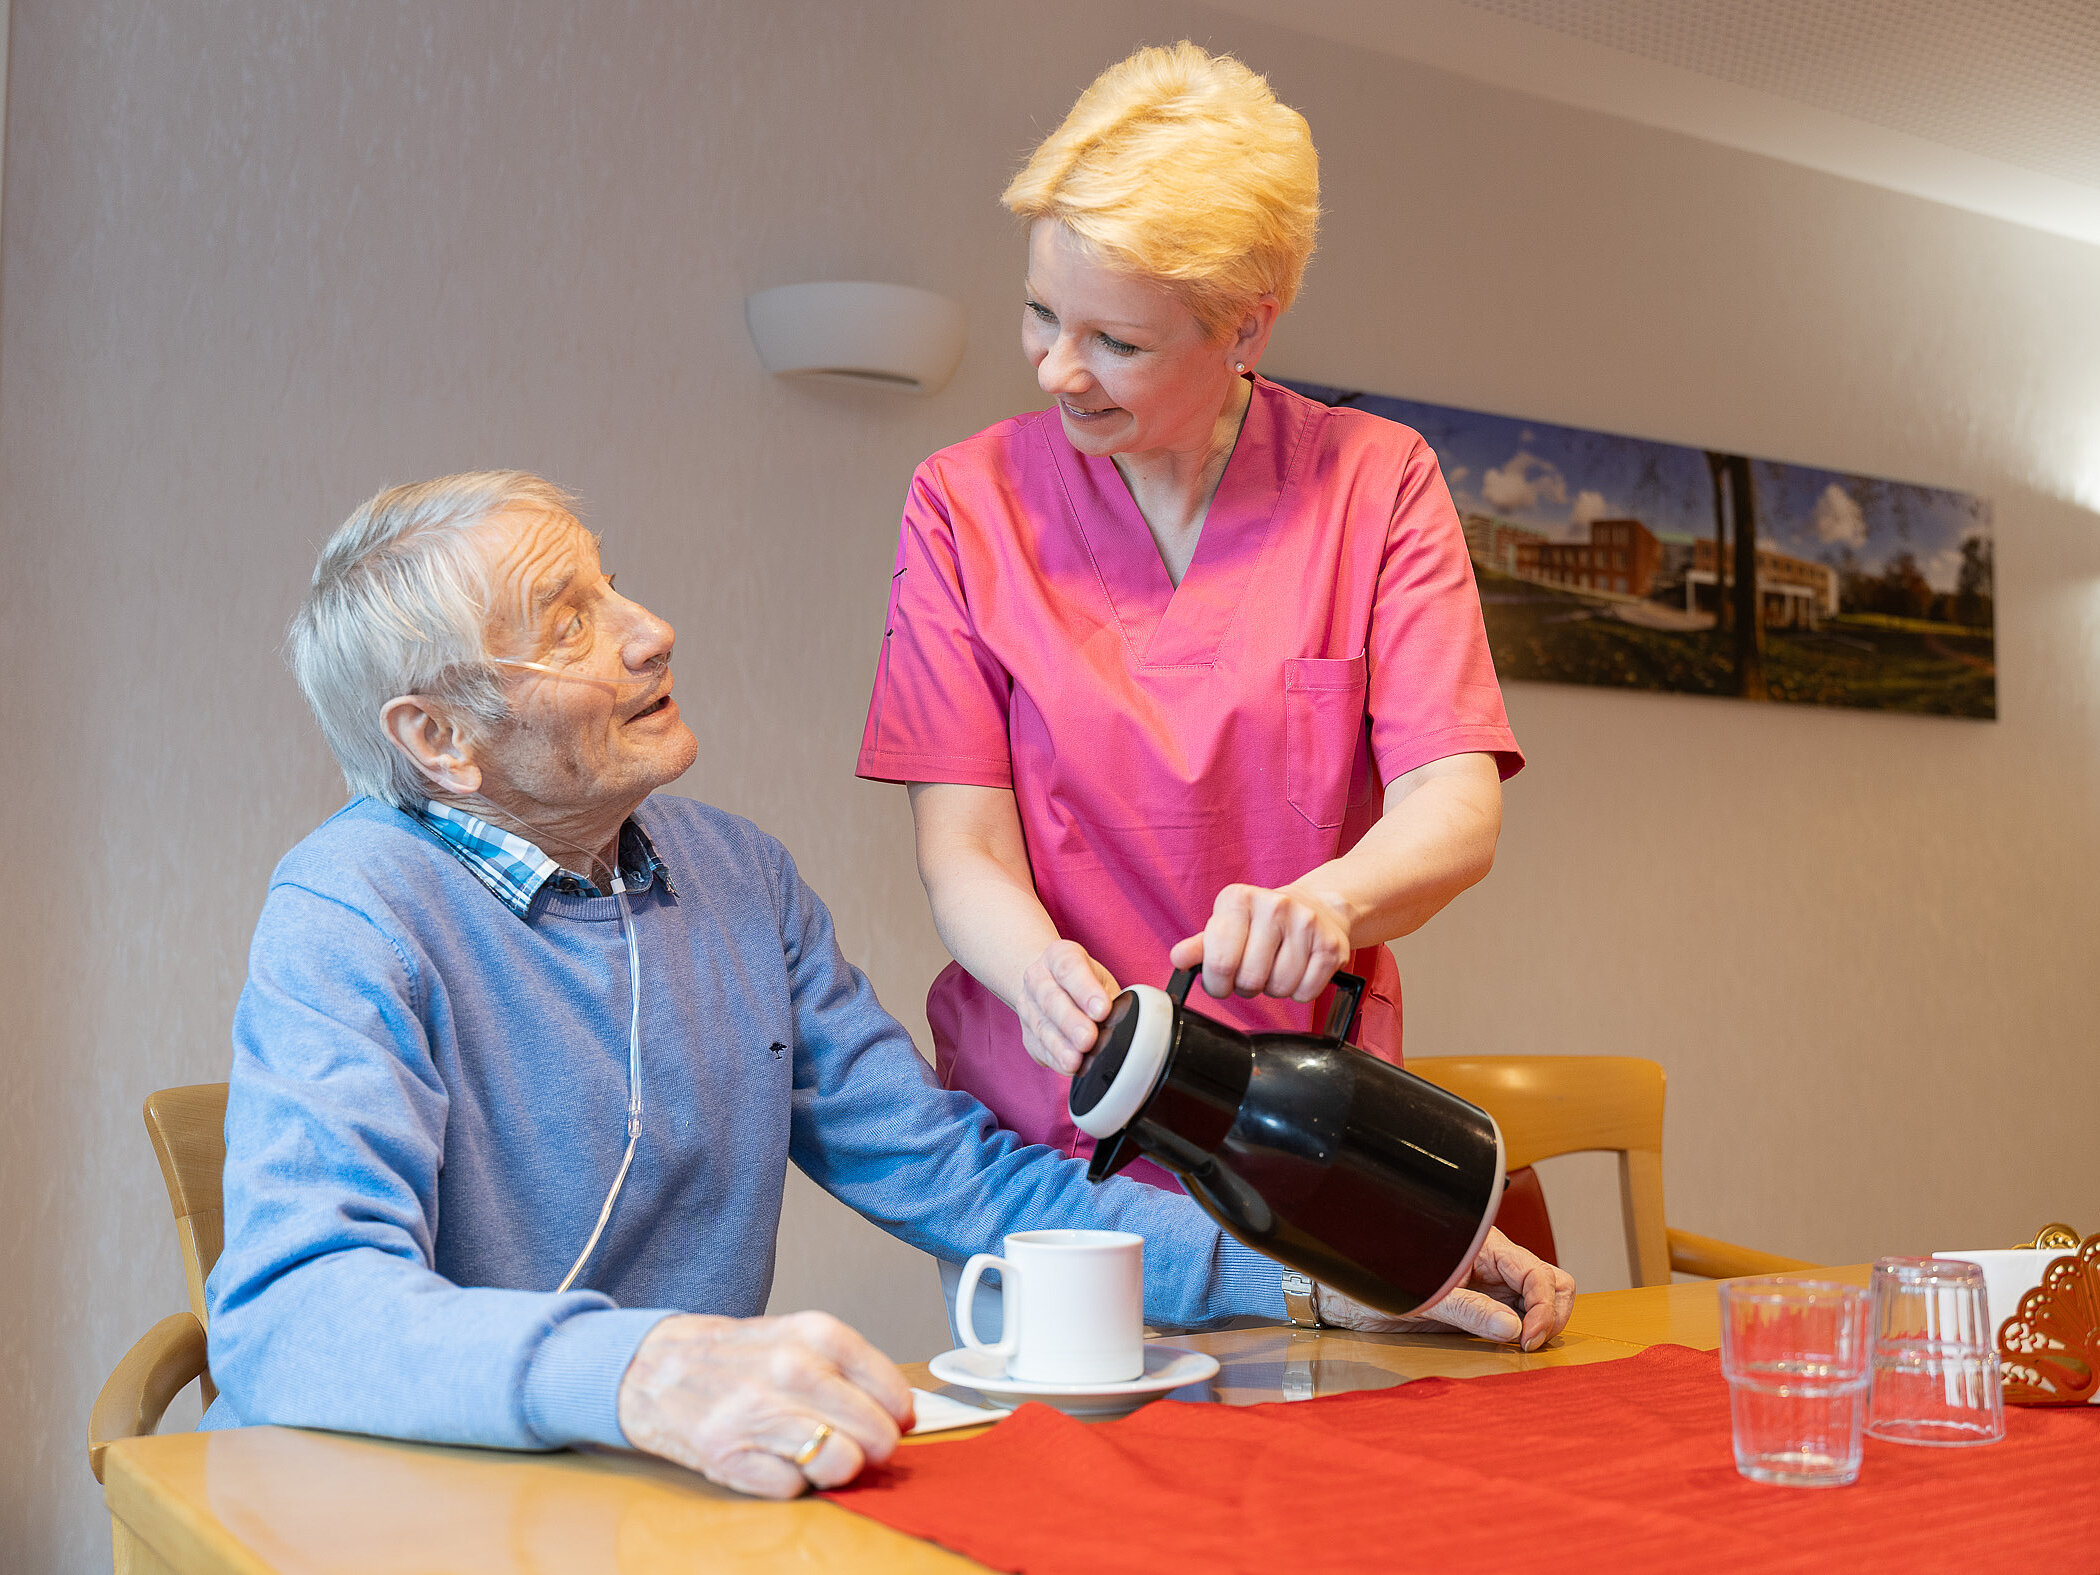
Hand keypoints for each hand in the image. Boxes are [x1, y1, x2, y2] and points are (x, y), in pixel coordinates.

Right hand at [617, 1311, 913, 1496]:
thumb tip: (903, 1415)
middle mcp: (792, 1370)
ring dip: (834, 1468)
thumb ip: (853, 1370)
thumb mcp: (800, 1337)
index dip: (898, 1419)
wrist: (657, 1366)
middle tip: (851, 1443)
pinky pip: (794, 1488)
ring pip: (843, 1465)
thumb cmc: (739, 1356)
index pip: (895, 1395)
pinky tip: (772, 1457)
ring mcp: (760, 1413)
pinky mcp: (731, 1455)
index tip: (890, 1424)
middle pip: (877, 1437)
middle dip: (872, 1450)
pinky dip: (790, 1481)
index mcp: (819, 1335)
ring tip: (811, 1451)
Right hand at [1017, 939, 1119, 1073]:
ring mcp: (1028, 1006)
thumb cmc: (1083, 981)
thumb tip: (1120, 1020)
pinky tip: (1068, 1066)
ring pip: (1041, 1026)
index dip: (1085, 990)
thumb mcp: (1100, 978)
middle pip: (1051, 1000)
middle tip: (1089, 1038)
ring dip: (1059, 1046)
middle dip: (1071, 1022)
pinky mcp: (1027, 1033)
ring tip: (1075, 1061)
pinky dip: (1054, 1058)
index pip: (1069, 969)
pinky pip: (1038, 1046)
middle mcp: (1037, 978)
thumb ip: (1110, 996)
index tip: (1102, 1010)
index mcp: (1059, 956)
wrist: (1048, 983)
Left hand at [1170, 882, 1352, 1002]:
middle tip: (1253, 973)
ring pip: (1279, 988)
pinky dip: (1300, 992)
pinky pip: (1306, 992)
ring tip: (1276, 967)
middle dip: (1247, 987)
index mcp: (1238, 899)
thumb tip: (1179, 959)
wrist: (1316, 906)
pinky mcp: (1332, 945)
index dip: (1217, 983)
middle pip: (1249, 980)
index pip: (1219, 962)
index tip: (1222, 981)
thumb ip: (1200, 946)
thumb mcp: (1226, 926)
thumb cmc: (1262, 922)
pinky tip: (1299, 970)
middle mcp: (1274, 905)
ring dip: (1274, 989)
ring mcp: (1306, 923)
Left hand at [1311, 1229, 1576, 1351]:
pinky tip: (1510, 1344)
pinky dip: (1527, 1327)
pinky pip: (1519, 1312)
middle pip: (1553, 1281)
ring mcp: (1490, 1281)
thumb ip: (1468, 1310)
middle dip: (1554, 1313)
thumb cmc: (1376, 1278)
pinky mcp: (1481, 1301)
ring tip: (1522, 1344)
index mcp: (1484, 1245)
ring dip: (1545, 1320)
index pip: (1538, 1273)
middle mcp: (1494, 1260)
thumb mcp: (1422, 1296)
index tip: (1526, 1339)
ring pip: (1543, 1295)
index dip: (1543, 1308)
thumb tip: (1512, 1330)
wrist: (1344, 1290)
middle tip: (1530, 1344)